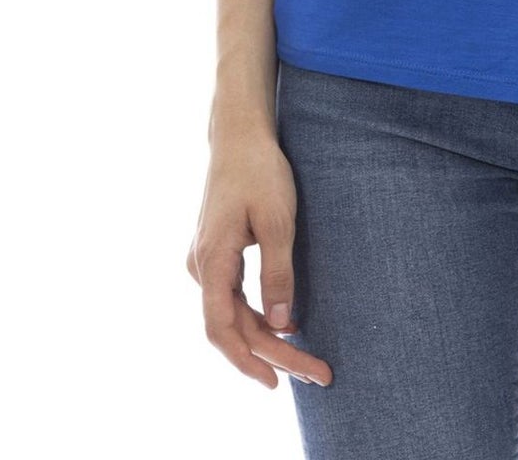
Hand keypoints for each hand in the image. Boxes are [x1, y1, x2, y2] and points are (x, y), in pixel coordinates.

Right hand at [187, 134, 333, 389]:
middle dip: (272, 355)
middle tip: (316, 374)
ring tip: (306, 360)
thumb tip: (279, 325)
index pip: (222, 329)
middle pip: (232, 327)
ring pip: (233, 315)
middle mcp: (201, 266)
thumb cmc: (259, 170)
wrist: (239, 134)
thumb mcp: (277, 220)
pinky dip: (259, 316)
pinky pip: (233, 298)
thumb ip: (278, 273)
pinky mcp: (217, 254)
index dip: (247, 361)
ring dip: (267, 339)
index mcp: (211, 260)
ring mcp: (206, 260)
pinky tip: (288, 325)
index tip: (277, 383)